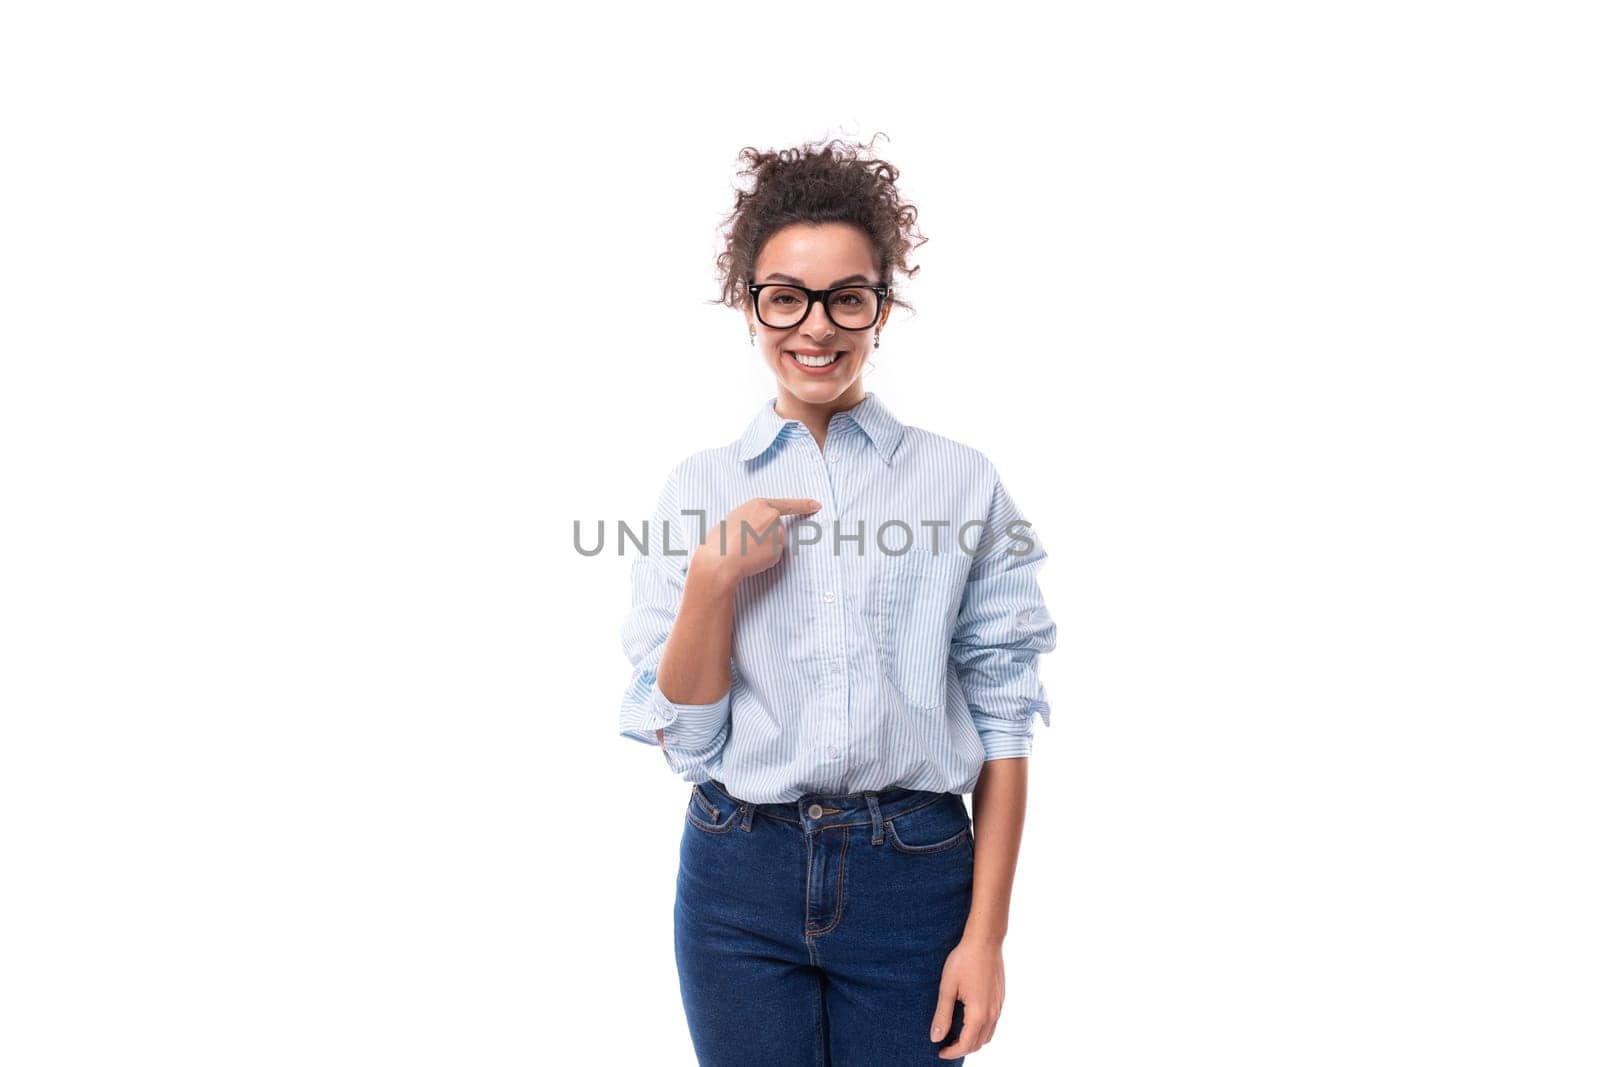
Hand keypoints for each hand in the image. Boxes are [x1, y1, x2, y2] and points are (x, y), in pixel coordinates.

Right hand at [692, 496, 820, 586]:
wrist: (720, 561)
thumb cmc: (720, 540)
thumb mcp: (732, 518)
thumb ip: (749, 518)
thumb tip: (754, 528)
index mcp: (759, 504)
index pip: (787, 504)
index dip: (804, 504)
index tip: (816, 504)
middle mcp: (772, 517)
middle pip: (776, 526)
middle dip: (765, 535)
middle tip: (745, 542)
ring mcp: (777, 534)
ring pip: (775, 542)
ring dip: (764, 547)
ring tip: (744, 550)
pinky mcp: (778, 551)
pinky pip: (773, 555)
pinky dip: (764, 558)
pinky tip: (751, 559)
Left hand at [931, 936, 1004, 1058]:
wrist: (985, 940)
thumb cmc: (964, 960)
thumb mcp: (947, 987)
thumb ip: (942, 1015)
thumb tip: (935, 1038)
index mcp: (978, 1013)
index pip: (966, 1044)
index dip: (952, 1052)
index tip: (939, 1052)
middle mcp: (992, 1013)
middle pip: (979, 1043)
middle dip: (962, 1048)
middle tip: (945, 1045)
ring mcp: (999, 1006)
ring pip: (988, 1035)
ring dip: (973, 1040)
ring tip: (956, 1035)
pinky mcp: (1001, 999)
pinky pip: (992, 1023)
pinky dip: (981, 1030)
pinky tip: (968, 1020)